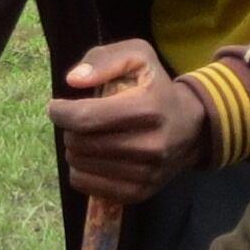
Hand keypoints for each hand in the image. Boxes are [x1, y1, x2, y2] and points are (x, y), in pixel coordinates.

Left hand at [51, 39, 207, 204]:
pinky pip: (87, 186)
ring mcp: (146, 173)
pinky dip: (81, 171)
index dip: (60, 112)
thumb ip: (104, 59)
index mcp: (148, 108)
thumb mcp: (137, 57)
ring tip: (89, 138)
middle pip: (79, 143)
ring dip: (74, 150)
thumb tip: (73, 80)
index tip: (57, 107)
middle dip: (70, 129)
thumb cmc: (155, 87)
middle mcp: (150, 145)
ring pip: (80, 165)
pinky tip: (93, 157)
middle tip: (80, 122)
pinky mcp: (140, 192)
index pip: (85, 118)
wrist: (191, 126)